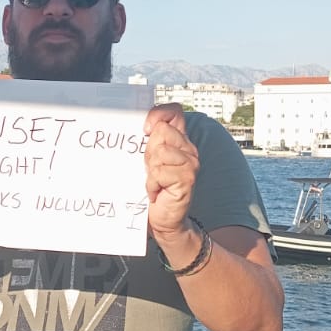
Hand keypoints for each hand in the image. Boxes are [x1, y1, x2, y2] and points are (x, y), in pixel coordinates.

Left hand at [143, 105, 200, 242]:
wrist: (163, 219)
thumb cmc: (154, 189)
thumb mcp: (149, 160)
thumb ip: (148, 141)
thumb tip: (140, 126)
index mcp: (179, 140)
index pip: (173, 111)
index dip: (157, 115)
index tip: (145, 130)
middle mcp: (189, 149)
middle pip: (161, 131)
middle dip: (149, 151)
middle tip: (151, 169)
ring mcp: (191, 163)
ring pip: (160, 151)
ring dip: (150, 169)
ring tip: (155, 181)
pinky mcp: (187, 178)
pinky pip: (159, 171)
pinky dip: (152, 184)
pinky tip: (157, 191)